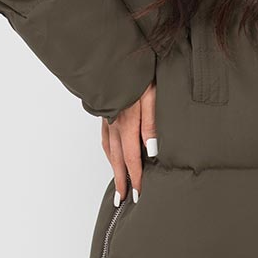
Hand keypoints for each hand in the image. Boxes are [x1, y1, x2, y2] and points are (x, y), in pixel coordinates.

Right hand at [102, 80, 156, 202]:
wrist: (116, 57)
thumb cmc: (139, 75)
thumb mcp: (152, 97)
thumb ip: (152, 125)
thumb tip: (151, 152)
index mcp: (127, 124)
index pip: (131, 158)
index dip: (135, 178)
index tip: (137, 195)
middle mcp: (114, 124)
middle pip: (117, 159)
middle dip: (121, 181)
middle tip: (122, 200)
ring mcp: (107, 118)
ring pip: (108, 149)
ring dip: (113, 169)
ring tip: (117, 184)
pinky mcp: (105, 111)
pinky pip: (105, 138)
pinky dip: (108, 151)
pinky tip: (111, 155)